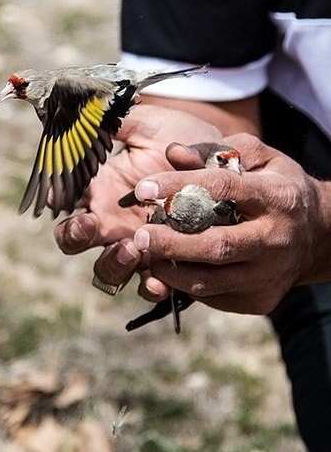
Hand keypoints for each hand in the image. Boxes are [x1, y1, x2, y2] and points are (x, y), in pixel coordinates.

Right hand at [54, 104, 221, 286]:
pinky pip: (147, 284)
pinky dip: (149, 285)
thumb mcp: (153, 125)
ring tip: (132, 248)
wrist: (228, 162)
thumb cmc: (186, 138)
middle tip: (91, 225)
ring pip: (107, 268)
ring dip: (111, 262)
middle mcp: (112, 220)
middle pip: (74, 239)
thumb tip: (88, 117)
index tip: (56, 196)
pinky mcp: (165, 263)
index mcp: (100, 188)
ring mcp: (136, 244)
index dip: (55, 199)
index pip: (64, 198)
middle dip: (74, 235)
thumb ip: (121, 123)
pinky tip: (158, 279)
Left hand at [134, 133, 322, 313]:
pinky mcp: (257, 300)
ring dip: (170, 269)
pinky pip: (211, 296)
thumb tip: (173, 152)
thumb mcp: (257, 158)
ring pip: (209, 281)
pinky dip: (182, 285)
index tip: (142, 187)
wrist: (317, 236)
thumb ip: (214, 151)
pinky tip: (167, 268)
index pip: (223, 188)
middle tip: (139, 235)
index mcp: (275, 197)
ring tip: (146, 254)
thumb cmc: (275, 188)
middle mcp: (274, 239)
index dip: (179, 187)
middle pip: (216, 246)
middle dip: (170, 242)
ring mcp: (267, 275)